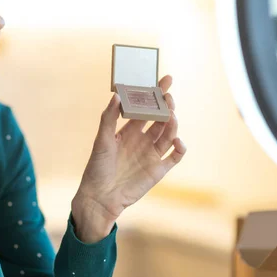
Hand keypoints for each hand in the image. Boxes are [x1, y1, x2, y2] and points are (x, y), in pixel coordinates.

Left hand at [72, 75, 186, 241]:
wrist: (100, 197)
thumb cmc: (96, 167)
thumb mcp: (101, 139)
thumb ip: (109, 117)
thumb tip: (117, 95)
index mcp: (129, 130)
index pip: (145, 107)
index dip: (156, 94)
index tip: (164, 79)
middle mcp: (143, 139)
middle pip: (160, 118)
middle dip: (166, 106)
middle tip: (168, 97)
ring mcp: (152, 154)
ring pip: (169, 134)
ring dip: (172, 124)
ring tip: (171, 115)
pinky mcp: (159, 170)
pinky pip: (175, 156)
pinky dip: (180, 148)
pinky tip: (177, 141)